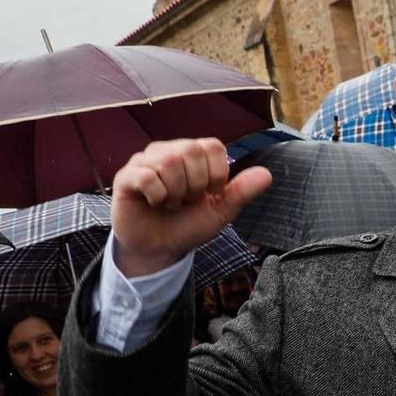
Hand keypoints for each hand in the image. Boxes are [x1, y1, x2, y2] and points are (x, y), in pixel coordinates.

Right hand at [112, 138, 271, 277]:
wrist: (161, 249)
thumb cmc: (188, 225)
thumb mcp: (221, 211)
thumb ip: (242, 192)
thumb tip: (268, 174)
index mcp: (193, 155)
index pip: (212, 146)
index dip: (217, 174)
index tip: (210, 194)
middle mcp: (169, 151)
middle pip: (191, 150)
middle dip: (196, 184)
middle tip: (187, 200)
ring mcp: (145, 161)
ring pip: (168, 161)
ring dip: (176, 192)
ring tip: (171, 203)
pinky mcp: (127, 176)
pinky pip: (146, 175)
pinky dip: (157, 195)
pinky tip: (155, 203)